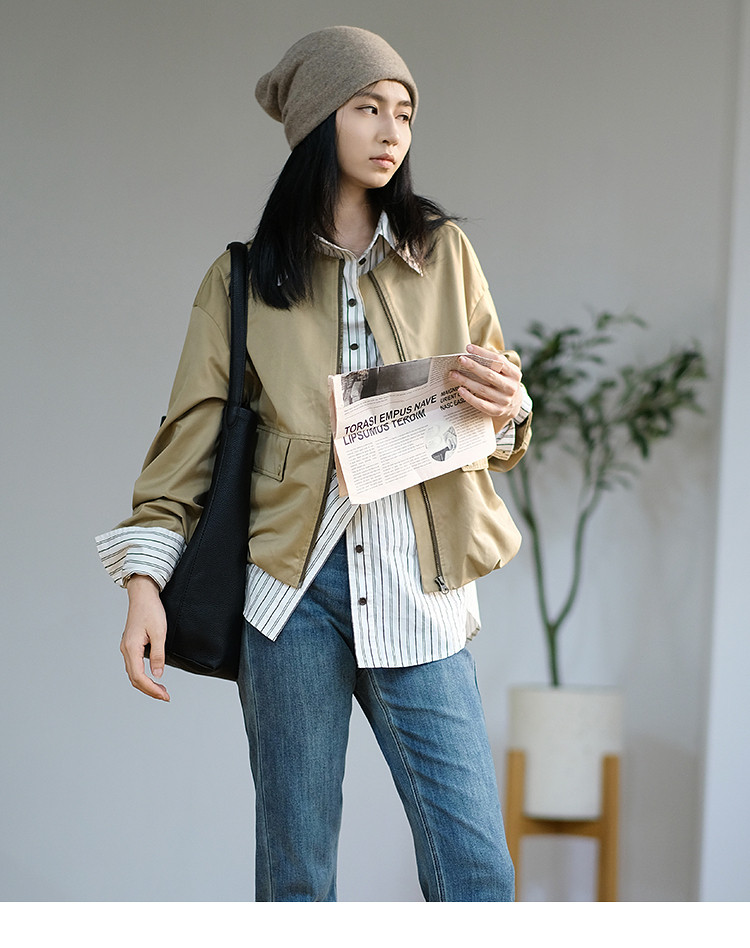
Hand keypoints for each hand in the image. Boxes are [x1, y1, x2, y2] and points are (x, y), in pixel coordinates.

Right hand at [120, 575, 170, 701]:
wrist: (142, 595)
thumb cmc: (151, 610)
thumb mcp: (159, 632)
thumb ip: (158, 655)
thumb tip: (158, 675)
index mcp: (131, 648)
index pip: (139, 677)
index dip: (152, 689)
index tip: (165, 695)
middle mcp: (125, 650)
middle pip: (134, 679)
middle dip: (149, 690)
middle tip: (165, 696)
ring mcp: (126, 647)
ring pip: (133, 673)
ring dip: (146, 684)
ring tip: (161, 690)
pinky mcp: (130, 645)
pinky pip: (134, 665)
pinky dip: (142, 675)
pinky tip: (152, 676)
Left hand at [450, 344, 523, 431]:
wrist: (515, 405)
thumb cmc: (504, 382)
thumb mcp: (506, 372)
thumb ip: (493, 363)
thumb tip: (470, 353)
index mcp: (514, 373)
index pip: (498, 360)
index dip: (483, 353)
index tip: (468, 348)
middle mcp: (511, 387)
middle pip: (489, 374)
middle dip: (473, 366)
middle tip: (460, 360)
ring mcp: (504, 400)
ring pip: (482, 389)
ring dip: (466, 381)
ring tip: (454, 374)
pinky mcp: (497, 411)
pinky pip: (480, 404)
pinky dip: (469, 397)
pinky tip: (460, 390)